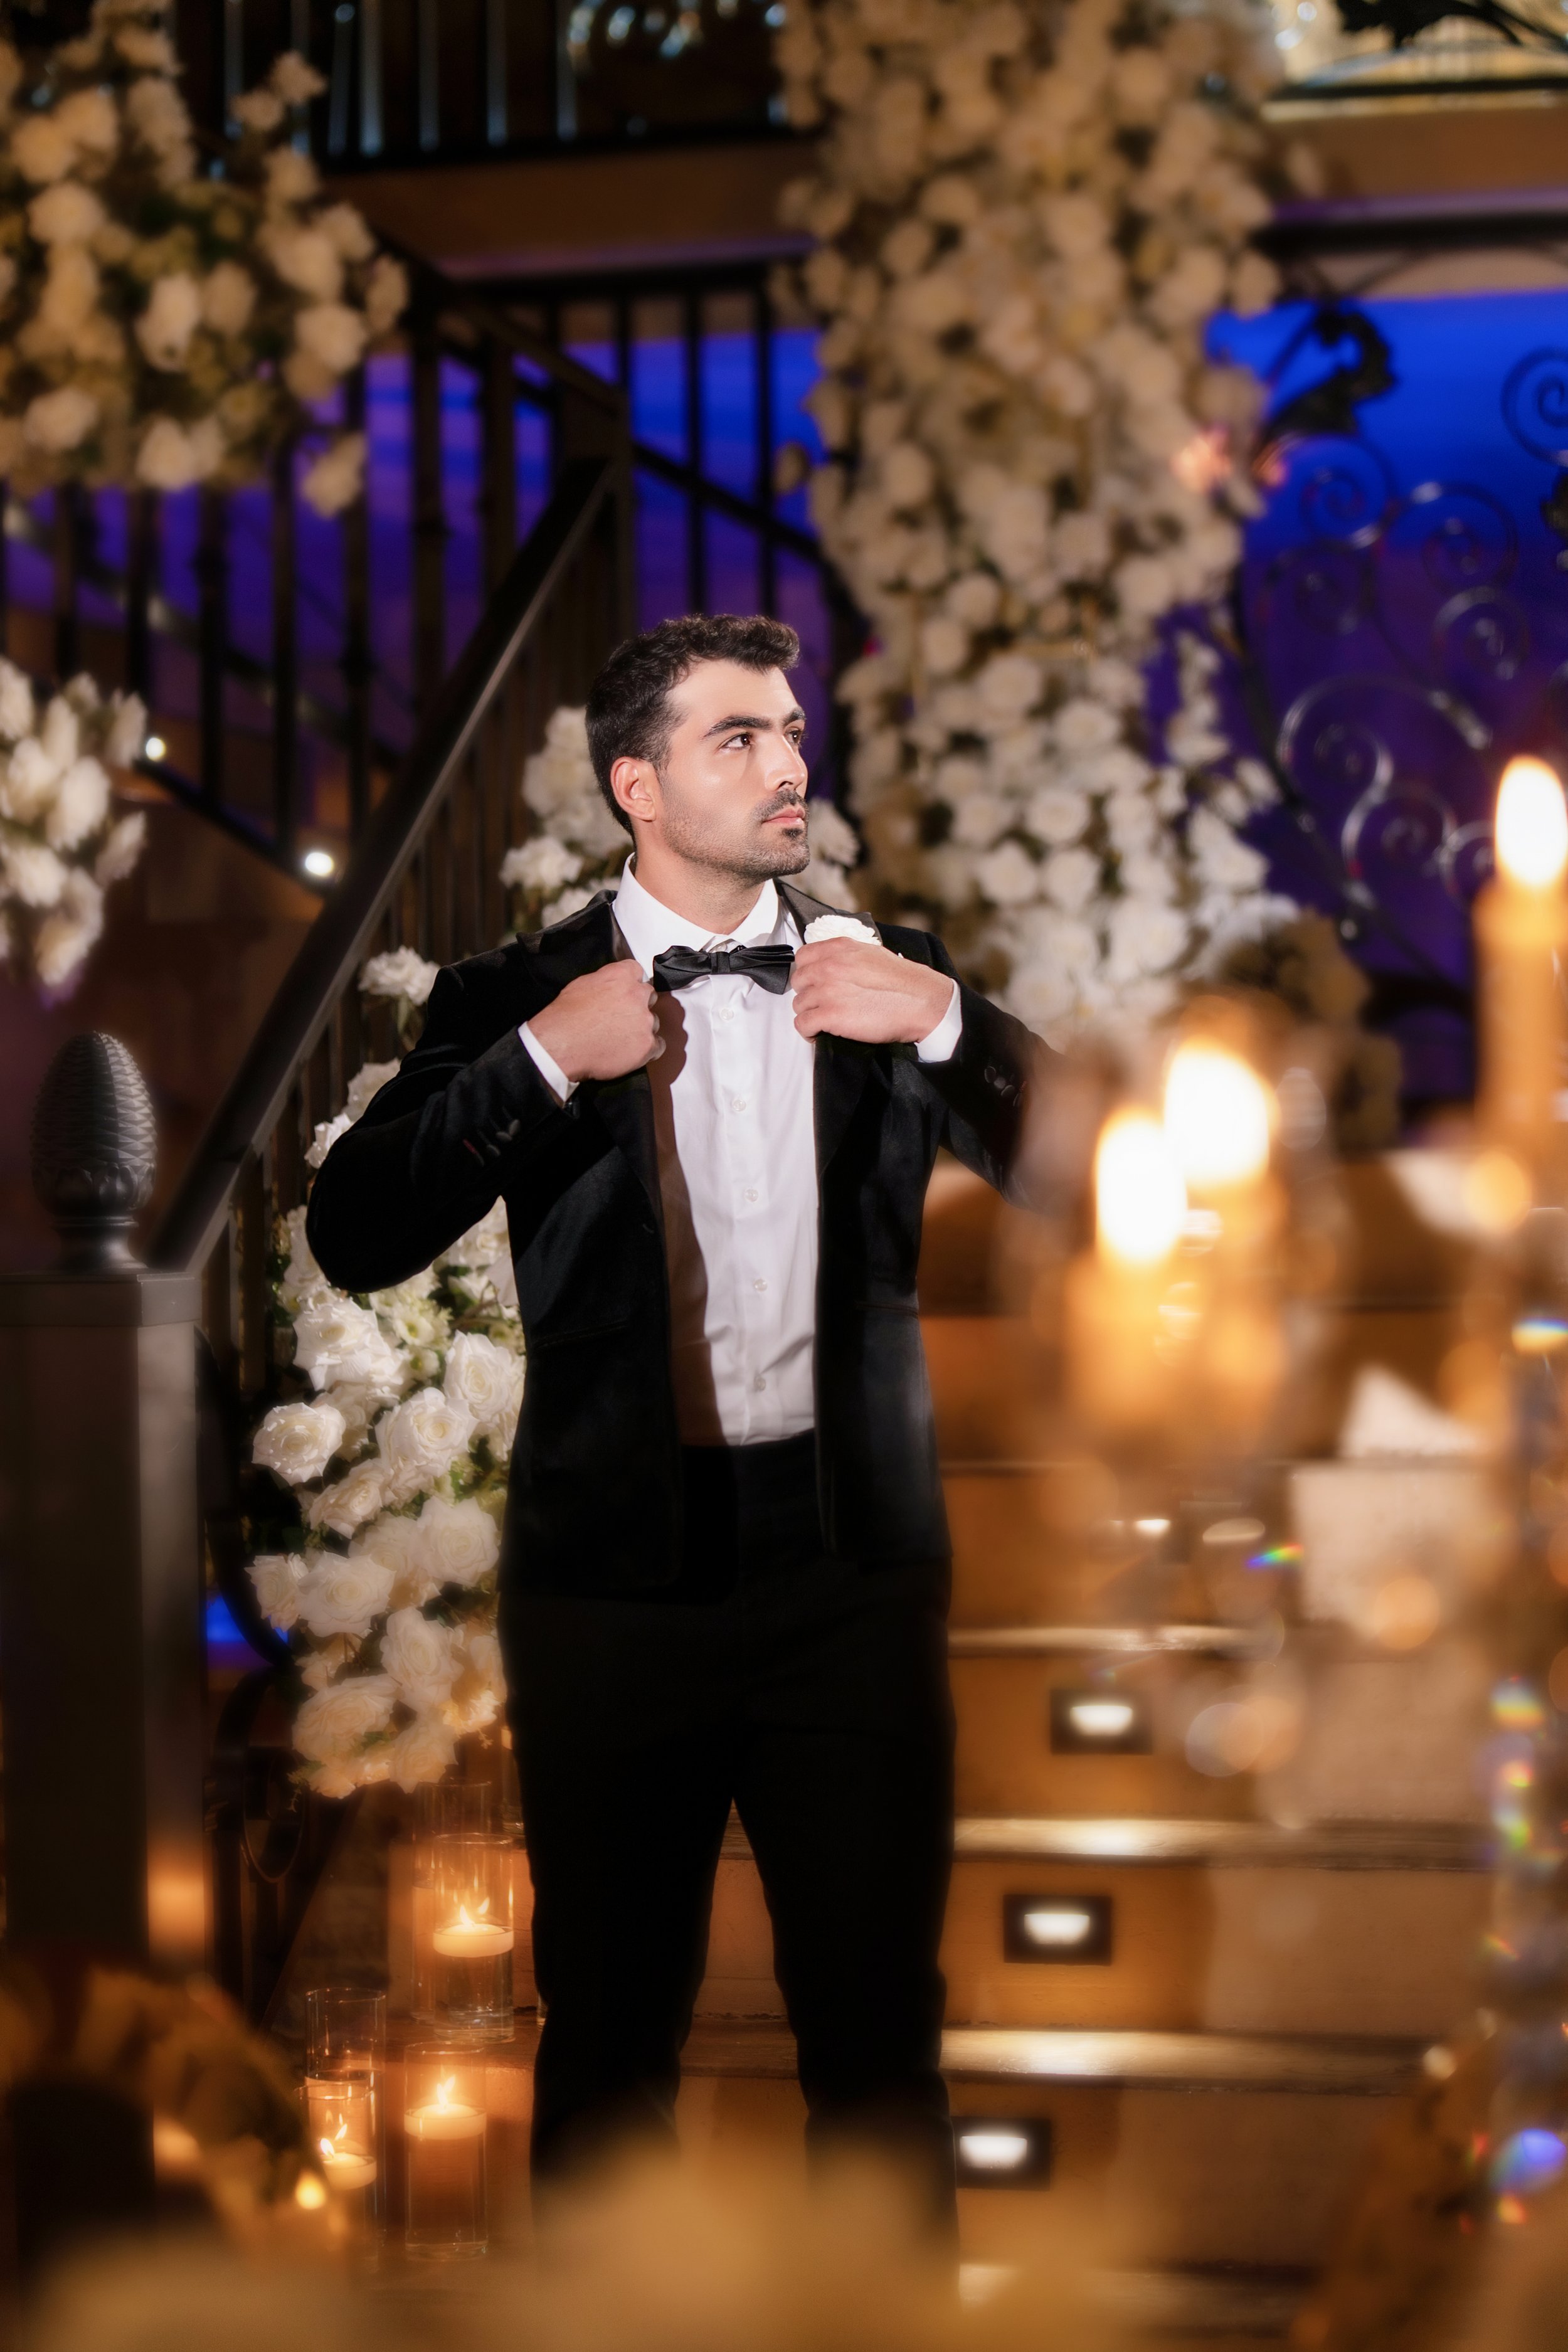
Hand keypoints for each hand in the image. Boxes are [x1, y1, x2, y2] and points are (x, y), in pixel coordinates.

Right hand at [529, 960, 662, 1081]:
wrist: (561, 1046)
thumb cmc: (565, 1017)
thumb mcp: (581, 985)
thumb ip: (606, 981)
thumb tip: (612, 986)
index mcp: (621, 976)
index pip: (637, 971)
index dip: (632, 983)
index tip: (627, 991)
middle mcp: (637, 995)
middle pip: (650, 996)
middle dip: (639, 1005)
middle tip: (622, 1018)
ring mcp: (644, 1021)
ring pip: (654, 1022)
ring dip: (642, 1028)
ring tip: (621, 1038)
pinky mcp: (647, 1044)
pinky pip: (658, 1046)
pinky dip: (647, 1049)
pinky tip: (631, 1052)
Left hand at [790, 938, 954, 1044]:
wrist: (921, 1002)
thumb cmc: (904, 982)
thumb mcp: (872, 954)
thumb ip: (846, 956)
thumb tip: (832, 964)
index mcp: (840, 949)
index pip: (803, 957)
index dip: (807, 972)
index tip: (814, 982)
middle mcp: (829, 966)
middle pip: (798, 981)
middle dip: (808, 993)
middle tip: (821, 1003)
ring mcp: (827, 991)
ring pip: (799, 1004)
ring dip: (809, 1014)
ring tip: (824, 1021)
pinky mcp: (830, 1015)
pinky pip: (802, 1024)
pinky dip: (808, 1031)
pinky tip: (818, 1033)